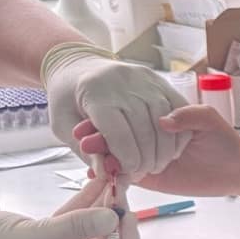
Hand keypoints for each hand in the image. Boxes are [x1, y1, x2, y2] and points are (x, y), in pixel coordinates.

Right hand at [0, 177, 139, 238]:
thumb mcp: (32, 237)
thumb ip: (73, 226)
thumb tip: (113, 218)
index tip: (127, 214)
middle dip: (117, 217)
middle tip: (122, 188)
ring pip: (92, 228)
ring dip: (104, 205)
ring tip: (116, 178)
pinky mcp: (49, 236)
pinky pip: (75, 218)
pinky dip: (86, 200)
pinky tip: (98, 180)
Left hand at [43, 45, 191, 178]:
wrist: (79, 65)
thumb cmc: (68, 98)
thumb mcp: (62, 125)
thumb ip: (83, 151)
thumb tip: (107, 173)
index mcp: (95, 93)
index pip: (119, 134)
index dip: (126, 159)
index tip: (126, 172)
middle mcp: (123, 83)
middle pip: (145, 130)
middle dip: (147, 158)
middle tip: (143, 171)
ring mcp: (145, 80)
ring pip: (165, 121)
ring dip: (164, 149)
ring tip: (157, 164)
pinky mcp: (159, 79)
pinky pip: (178, 108)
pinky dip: (178, 132)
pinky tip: (170, 148)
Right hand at [78, 104, 239, 196]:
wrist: (232, 170)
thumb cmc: (223, 141)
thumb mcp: (211, 121)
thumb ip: (191, 115)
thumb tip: (164, 119)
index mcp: (156, 116)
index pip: (127, 114)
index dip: (109, 116)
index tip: (92, 117)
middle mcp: (145, 134)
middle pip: (115, 135)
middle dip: (99, 138)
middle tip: (86, 142)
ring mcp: (142, 155)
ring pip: (115, 155)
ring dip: (101, 156)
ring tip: (91, 157)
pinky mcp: (145, 177)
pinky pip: (123, 176)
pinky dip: (109, 176)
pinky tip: (97, 175)